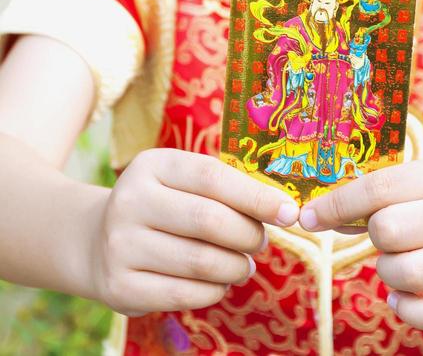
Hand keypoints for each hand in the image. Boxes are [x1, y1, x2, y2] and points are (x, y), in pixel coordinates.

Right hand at [88, 148, 298, 316]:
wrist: (96, 240)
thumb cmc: (163, 206)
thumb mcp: (183, 182)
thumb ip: (226, 188)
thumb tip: (282, 208)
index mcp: (153, 165)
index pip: (213, 177)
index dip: (256, 196)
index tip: (289, 211)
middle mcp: (130, 200)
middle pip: (209, 220)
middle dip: (248, 235)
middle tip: (261, 242)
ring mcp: (120, 244)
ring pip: (200, 262)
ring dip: (235, 267)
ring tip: (243, 265)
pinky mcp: (119, 285)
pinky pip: (184, 294)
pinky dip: (214, 292)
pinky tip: (219, 283)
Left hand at [298, 156, 422, 331]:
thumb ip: (393, 189)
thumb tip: (328, 213)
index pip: (382, 187)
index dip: (337, 203)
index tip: (309, 216)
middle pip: (390, 231)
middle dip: (373, 236)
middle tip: (386, 235)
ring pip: (407, 275)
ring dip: (387, 272)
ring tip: (399, 263)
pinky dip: (407, 309)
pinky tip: (404, 295)